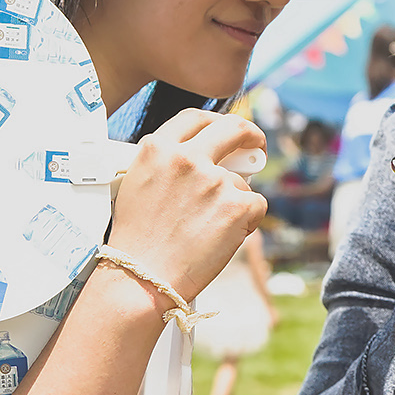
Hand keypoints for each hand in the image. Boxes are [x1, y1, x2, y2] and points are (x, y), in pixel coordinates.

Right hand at [106, 110, 268, 301]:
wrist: (142, 277)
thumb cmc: (137, 241)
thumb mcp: (136, 185)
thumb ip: (166, 164)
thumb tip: (200, 158)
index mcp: (158, 149)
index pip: (195, 118)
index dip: (216, 122)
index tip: (227, 131)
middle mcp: (187, 159)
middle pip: (234, 127)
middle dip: (252, 135)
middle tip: (256, 149)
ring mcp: (214, 181)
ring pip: (241, 182)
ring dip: (234, 203)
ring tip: (207, 230)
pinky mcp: (236, 206)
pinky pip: (257, 205)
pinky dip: (247, 222)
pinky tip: (223, 237)